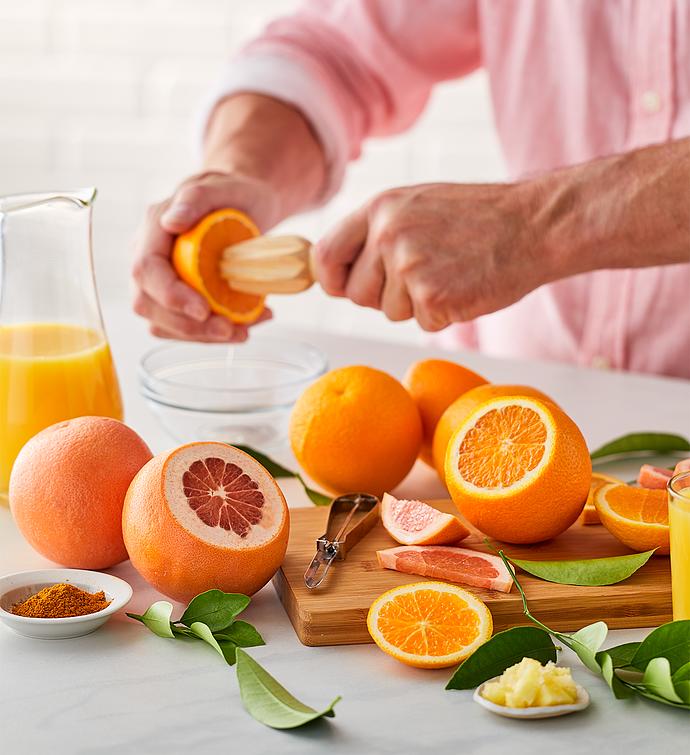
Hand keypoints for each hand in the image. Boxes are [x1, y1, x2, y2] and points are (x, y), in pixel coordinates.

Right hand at [132, 171, 277, 341]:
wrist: (243, 206)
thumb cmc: (232, 194)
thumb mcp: (222, 188)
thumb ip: (195, 199)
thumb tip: (171, 222)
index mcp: (153, 231)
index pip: (146, 270)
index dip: (170, 295)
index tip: (204, 310)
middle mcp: (148, 259)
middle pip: (149, 305)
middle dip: (190, 327)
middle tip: (231, 330)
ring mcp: (159, 283)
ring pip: (165, 324)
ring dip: (203, 337)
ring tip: (245, 330)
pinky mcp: (176, 300)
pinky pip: (185, 328)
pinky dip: (213, 334)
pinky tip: (245, 325)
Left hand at [314, 182, 545, 330]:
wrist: (533, 224)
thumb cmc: (479, 218)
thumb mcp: (417, 206)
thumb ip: (377, 233)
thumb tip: (337, 274)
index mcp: (380, 208)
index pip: (325, 255)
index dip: (332, 279)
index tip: (344, 287)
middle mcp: (388, 235)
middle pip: (356, 294)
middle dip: (383, 296)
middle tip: (422, 276)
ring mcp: (410, 266)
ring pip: (389, 312)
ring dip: (416, 305)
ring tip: (450, 273)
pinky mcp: (433, 297)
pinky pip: (421, 323)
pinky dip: (443, 314)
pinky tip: (464, 287)